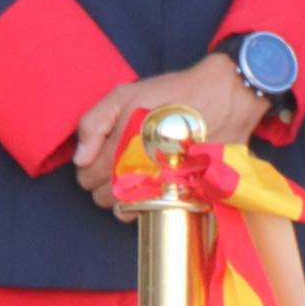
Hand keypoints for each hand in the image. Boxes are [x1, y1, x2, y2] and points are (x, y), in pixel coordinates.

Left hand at [73, 54, 263, 206]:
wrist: (224, 98)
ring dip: (123, 198)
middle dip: (103, 184)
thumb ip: (93, 123)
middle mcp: (141, 171)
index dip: (88, 168)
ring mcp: (163, 186)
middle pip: (102, 197)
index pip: (87, 175)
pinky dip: (146, 204)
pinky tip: (151, 186)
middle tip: (117, 165)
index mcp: (121, 146)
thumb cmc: (172, 94)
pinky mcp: (184, 194)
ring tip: (135, 176)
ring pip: (125, 210)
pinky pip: (152, 212)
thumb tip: (80, 159)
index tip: (99, 158)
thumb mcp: (125, 94)